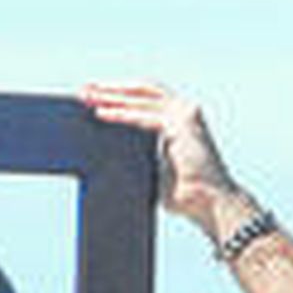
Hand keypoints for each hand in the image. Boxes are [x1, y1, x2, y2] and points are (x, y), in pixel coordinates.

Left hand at [79, 80, 240, 237]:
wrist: (208, 203)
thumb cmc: (184, 193)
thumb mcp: (154, 169)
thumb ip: (138, 157)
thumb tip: (106, 159)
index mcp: (177, 120)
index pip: (144, 99)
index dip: (119, 95)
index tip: (93, 96)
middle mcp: (183, 111)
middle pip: (141, 92)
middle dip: (111, 90)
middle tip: (84, 90)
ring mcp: (185, 114)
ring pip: (141, 97)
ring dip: (112, 96)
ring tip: (87, 97)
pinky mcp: (182, 123)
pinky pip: (144, 115)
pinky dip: (121, 114)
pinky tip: (101, 113)